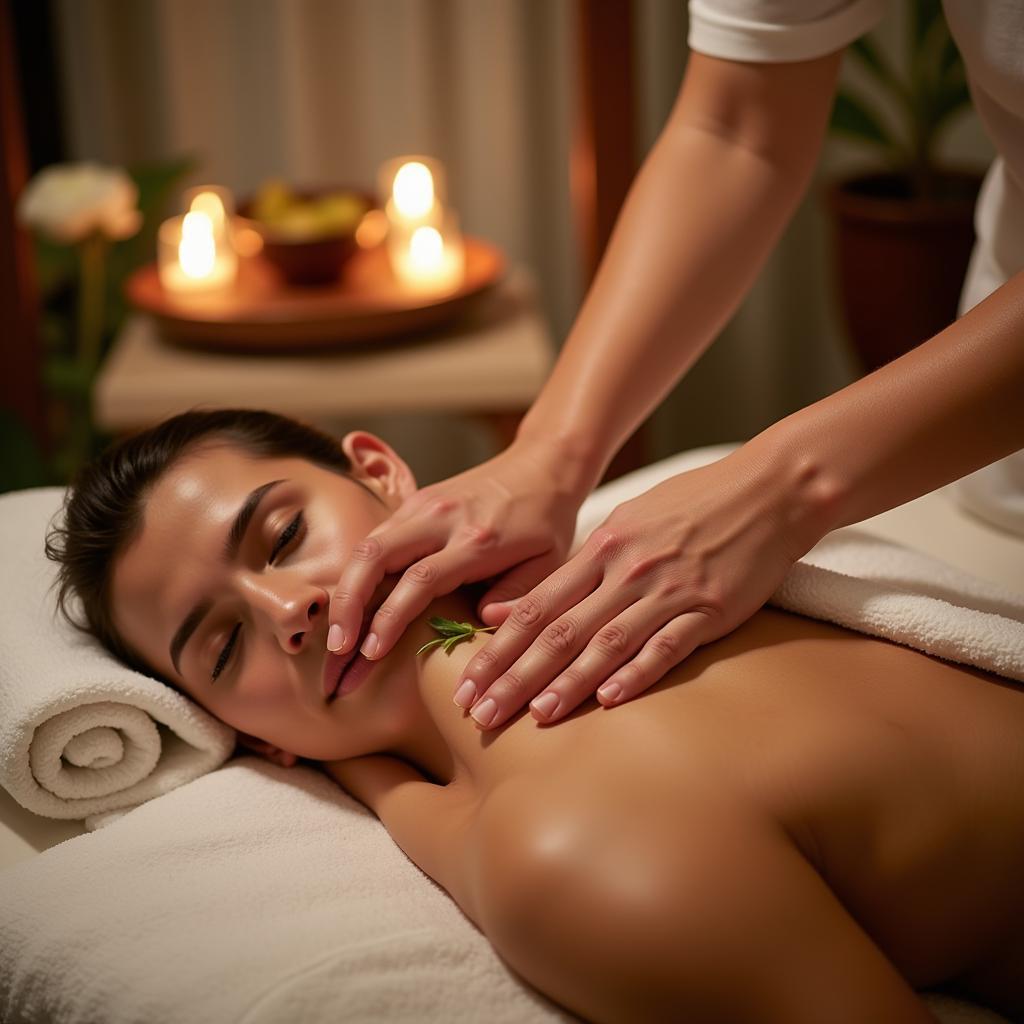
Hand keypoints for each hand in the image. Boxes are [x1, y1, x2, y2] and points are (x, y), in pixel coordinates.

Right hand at [326, 440, 586, 662]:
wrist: (542, 464)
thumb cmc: (547, 521)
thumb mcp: (550, 562)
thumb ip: (519, 595)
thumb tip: (482, 622)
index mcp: (477, 539)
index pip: (420, 579)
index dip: (390, 618)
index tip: (370, 653)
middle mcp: (441, 518)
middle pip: (375, 556)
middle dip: (348, 604)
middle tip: (336, 649)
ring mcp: (423, 505)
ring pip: (367, 545)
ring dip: (346, 591)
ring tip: (336, 637)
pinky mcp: (414, 502)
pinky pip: (376, 538)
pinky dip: (357, 574)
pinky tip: (352, 607)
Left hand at [456, 445, 826, 727]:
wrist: (767, 490)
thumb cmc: (690, 507)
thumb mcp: (624, 523)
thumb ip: (570, 570)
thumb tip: (504, 609)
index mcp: (601, 548)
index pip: (534, 607)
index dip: (496, 649)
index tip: (466, 684)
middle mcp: (626, 570)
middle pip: (559, 631)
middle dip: (515, 676)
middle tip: (481, 714)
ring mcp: (668, 590)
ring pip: (606, 643)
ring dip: (567, 683)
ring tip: (534, 717)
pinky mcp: (710, 609)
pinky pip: (667, 646)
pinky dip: (637, 674)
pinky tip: (610, 702)